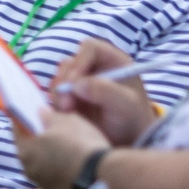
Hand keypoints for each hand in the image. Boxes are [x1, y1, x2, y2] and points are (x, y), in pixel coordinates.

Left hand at [8, 107, 113, 188]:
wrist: (101, 176)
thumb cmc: (79, 144)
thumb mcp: (65, 120)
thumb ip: (48, 115)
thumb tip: (40, 112)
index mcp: (24, 149)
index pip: (18, 128)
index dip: (25, 117)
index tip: (33, 111)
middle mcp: (28, 168)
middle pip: (29, 146)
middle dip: (38, 136)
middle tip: (52, 126)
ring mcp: (42, 182)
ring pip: (41, 160)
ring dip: (49, 152)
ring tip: (66, 142)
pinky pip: (53, 172)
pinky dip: (58, 164)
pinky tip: (72, 158)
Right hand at [44, 38, 158, 144]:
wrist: (127, 140)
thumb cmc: (133, 119)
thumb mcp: (127, 105)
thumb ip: (106, 91)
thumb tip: (78, 84)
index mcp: (112, 61)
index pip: (90, 48)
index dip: (80, 60)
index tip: (75, 81)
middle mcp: (94, 67)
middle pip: (69, 63)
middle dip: (65, 82)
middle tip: (68, 104)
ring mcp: (79, 82)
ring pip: (59, 78)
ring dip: (59, 95)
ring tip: (68, 112)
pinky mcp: (69, 97)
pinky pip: (54, 94)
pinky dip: (56, 103)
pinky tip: (66, 115)